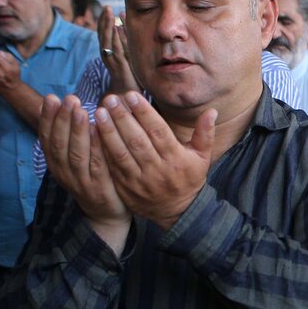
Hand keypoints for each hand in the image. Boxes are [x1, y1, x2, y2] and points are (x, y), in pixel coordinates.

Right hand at [39, 94, 128, 228]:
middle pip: (59, 143)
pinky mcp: (99, 189)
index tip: (52, 97)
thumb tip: (61, 106)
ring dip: (78, 131)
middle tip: (69, 99)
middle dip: (62, 119)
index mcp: (55, 163)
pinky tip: (99, 132)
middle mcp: (64, 173)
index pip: (47, 137)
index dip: (48, 118)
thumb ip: (69, 137)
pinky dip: (96, 148)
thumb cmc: (92, 178)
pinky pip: (97, 166)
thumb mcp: (74, 159)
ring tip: (81, 110)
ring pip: (76, 154)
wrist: (107, 214)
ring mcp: (81, 182)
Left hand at [93, 91, 214, 229]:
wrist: (177, 212)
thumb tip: (212, 111)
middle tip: (111, 99)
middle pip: (137, 141)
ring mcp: (140, 180)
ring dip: (109, 132)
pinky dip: (102, 149)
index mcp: (176, 160)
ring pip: (122, 153)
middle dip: (123, 118)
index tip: (132, 96)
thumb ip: (205, 134)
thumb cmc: (189, 179)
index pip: (159, 132)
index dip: (144, 113)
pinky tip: (95, 133)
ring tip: (100, 112)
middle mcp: (158, 170)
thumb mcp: (202, 158)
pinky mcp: (126, 187)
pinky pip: (112, 166)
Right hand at [99, 6, 139, 96]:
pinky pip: (115, 48)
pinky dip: (114, 37)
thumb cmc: (129, 76)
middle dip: (104, 19)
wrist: (128, 94)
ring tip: (109, 12)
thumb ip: (125, 43)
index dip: (104, 21)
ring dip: (107, 24)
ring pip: (106, 39)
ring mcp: (111, 59)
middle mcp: (106, 54)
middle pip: (102, 34)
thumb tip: (123, 27)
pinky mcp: (119, 64)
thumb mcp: (127, 56)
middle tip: (107, 6)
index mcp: (107, 52)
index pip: (103, 33)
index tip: (107, 9)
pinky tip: (114, 27)